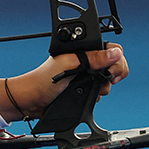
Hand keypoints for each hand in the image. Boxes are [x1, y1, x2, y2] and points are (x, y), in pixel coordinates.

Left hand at [0, 43, 127, 122]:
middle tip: (106, 79)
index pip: (110, 48)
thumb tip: (114, 53)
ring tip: (88, 87)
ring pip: (108, 80)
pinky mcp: (85, 89)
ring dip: (103, 87)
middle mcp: (86, 61)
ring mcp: (86, 75)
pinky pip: (101, 91)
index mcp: (82, 50)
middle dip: (112, 74)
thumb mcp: (69, 65)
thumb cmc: (43, 79)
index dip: (116, 59)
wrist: (33, 100)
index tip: (111, 70)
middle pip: (114, 64)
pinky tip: (86, 95)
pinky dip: (97, 95)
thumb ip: (93, 58)